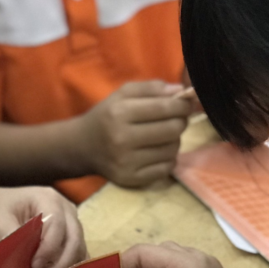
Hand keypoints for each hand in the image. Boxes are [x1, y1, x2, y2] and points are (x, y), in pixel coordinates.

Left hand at [0, 186, 87, 267]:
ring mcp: (72, 223)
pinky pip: (79, 256)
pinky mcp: (73, 238)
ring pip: (79, 249)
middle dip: (58, 264)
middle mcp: (66, 209)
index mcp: (48, 198)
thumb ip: (13, 239)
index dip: (49, 247)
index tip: (34, 266)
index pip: (57, 224)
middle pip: (74, 238)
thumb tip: (26, 261)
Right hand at [77, 81, 192, 187]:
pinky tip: (157, 152)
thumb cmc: (107, 116)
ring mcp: (127, 162)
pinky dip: (168, 159)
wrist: (82, 147)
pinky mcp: (131, 179)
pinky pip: (166, 168)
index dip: (183, 105)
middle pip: (172, 130)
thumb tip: (183, 92)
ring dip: (174, 141)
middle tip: (176, 120)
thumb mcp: (123, 94)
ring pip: (172, 149)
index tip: (186, 104)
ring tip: (162, 136)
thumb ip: (152, 88)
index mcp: (119, 113)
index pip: (165, 108)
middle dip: (180, 122)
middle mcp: (122, 139)